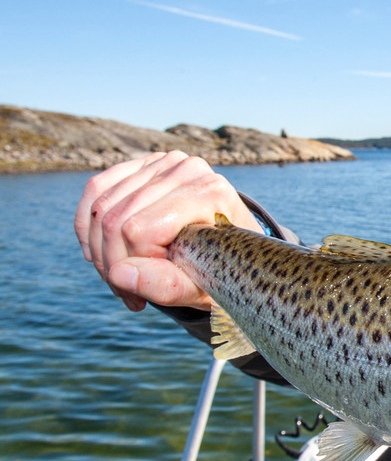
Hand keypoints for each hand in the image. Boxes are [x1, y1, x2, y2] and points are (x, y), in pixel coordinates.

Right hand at [74, 151, 261, 310]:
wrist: (231, 251)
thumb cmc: (220, 272)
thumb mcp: (201, 290)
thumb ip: (166, 285)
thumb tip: (118, 274)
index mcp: (209, 194)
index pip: (137, 230)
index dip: (130, 268)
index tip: (142, 298)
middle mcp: (188, 169)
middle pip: (115, 218)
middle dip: (110, 264)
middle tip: (127, 293)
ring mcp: (165, 162)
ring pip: (100, 206)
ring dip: (98, 251)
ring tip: (120, 278)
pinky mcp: (145, 164)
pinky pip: (96, 189)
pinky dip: (89, 227)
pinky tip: (101, 254)